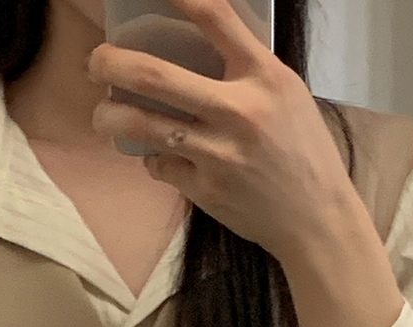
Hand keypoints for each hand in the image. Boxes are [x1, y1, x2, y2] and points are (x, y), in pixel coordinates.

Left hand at [86, 0, 367, 263]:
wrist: (316, 219)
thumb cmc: (302, 152)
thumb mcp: (286, 95)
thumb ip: (246, 69)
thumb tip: (195, 44)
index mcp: (264, 77)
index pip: (215, 17)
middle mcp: (239, 111)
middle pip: (155, 76)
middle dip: (110, 64)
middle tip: (96, 62)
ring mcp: (219, 153)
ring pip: (143, 125)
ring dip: (110, 117)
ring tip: (102, 115)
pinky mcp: (206, 190)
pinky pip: (159, 164)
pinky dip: (152, 157)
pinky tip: (160, 155)